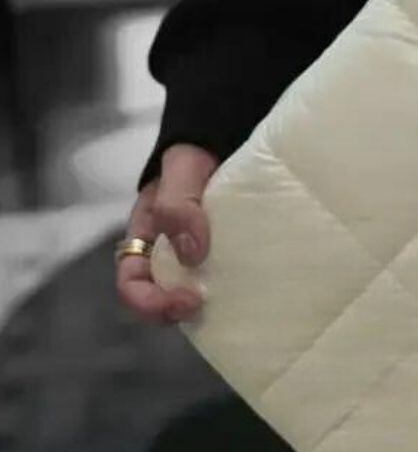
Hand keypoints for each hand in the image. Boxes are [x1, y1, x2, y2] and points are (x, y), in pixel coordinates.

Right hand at [115, 143, 218, 324]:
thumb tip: (191, 253)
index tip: (186, 300)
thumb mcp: (181, 170)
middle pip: (159, 297)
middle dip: (175, 312)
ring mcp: (196, 255)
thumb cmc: (196, 153)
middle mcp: (167, 252)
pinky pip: (223, 280)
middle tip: (203, 307)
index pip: (132, 283)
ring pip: (191, 292)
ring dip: (205, 306)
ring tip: (231, 305)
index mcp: (146, 236)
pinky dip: (232, 291)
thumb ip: (177, 204)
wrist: (227, 139)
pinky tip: (252, 291)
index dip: (149, 302)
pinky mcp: (225, 254)